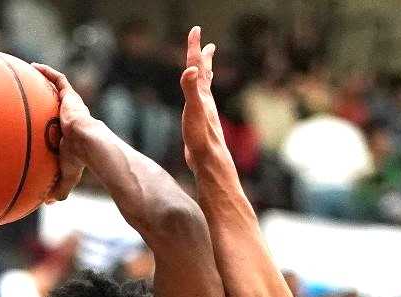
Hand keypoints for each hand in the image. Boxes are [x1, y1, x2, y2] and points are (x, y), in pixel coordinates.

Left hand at [31, 63, 88, 200]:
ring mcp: (72, 106)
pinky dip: (47, 72)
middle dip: (46, 97)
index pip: (61, 124)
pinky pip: (59, 80)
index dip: (52, 120)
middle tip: (30, 93)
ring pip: (58, 88)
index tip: (39, 119)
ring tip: (28, 72)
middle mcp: (72, 117)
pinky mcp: (71, 97)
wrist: (90, 146)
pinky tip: (33, 66)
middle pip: (58, 103)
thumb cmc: (81, 162)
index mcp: (71, 133)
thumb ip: (59, 186)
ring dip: (45, 79)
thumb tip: (48, 203)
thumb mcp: (68, 175)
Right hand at [179, 25, 225, 172]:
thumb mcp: (194, 111)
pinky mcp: (201, 127)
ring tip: (206, 70)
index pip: (197, 66)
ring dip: (205, 77)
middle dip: (204, 59)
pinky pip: (200, 106)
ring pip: (204, 91)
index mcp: (202, 96)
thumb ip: (191, 89)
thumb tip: (191, 69)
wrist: (209, 163)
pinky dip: (199, 99)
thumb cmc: (201, 138)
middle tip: (209, 45)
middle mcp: (206, 102)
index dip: (195, 47)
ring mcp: (204, 114)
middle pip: (204, 75)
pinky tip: (199, 104)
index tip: (196, 29)